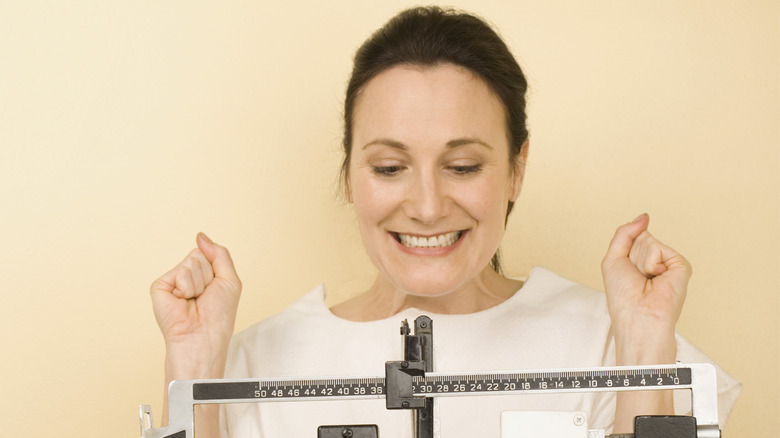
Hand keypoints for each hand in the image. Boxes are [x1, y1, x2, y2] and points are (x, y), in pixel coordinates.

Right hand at [151, 233, 241, 376]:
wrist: (203, 336)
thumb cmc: (219, 315)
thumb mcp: (229, 279)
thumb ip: (219, 253)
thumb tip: (200, 236)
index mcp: (203, 276)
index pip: (209, 253)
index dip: (217, 270)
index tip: (215, 290)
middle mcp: (186, 277)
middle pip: (199, 255)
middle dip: (208, 275)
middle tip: (204, 296)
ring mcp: (172, 281)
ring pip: (191, 261)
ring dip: (199, 283)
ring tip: (194, 300)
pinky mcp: (159, 286)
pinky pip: (180, 272)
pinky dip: (187, 287)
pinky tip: (183, 301)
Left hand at [601, 214, 691, 360]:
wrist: (639, 317)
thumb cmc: (623, 297)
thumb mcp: (613, 259)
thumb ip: (625, 233)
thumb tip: (644, 217)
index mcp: (640, 263)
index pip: (631, 237)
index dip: (623, 251)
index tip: (626, 273)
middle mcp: (656, 262)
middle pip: (639, 236)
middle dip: (631, 255)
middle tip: (636, 278)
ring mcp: (669, 264)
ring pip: (648, 240)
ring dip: (639, 260)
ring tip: (646, 280)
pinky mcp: (682, 266)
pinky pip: (659, 248)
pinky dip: (651, 262)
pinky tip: (657, 278)